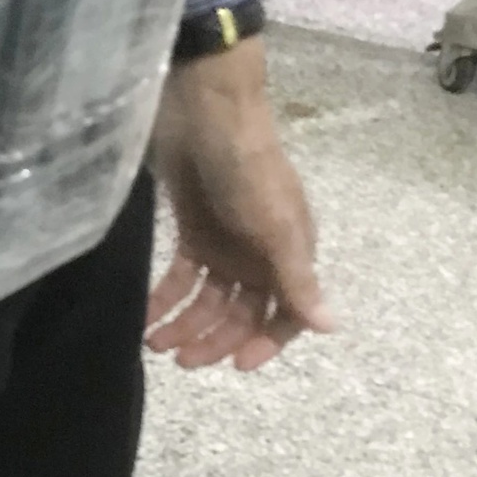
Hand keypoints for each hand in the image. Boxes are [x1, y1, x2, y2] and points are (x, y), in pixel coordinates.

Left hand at [147, 36, 334, 370]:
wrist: (203, 111)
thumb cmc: (246, 167)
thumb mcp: (276, 226)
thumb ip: (296, 278)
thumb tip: (330, 327)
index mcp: (288, 251)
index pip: (285, 312)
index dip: (264, 341)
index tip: (235, 366)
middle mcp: (259, 252)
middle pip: (240, 313)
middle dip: (213, 340)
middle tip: (180, 360)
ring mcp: (224, 243)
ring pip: (207, 301)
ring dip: (184, 326)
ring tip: (155, 343)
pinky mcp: (191, 230)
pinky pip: (179, 277)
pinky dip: (164, 299)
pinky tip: (146, 316)